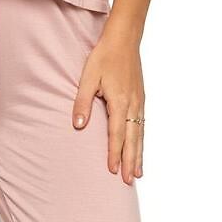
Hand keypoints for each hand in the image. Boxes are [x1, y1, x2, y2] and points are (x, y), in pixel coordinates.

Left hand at [71, 26, 144, 182]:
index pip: (116, 133)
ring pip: (140, 134)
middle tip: (130, 181)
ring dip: (139, 154)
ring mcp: (139, 102)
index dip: (115, 153)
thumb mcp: (88, 78)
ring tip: (138, 173)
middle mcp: (132, 104)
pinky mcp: (140, 98)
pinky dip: (142, 140)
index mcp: (119, 100)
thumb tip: (78, 125)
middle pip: (133, 139)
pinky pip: (142, 125)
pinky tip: (140, 149)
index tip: (113, 171)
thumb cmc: (104, 57)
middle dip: (131, 161)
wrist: (124, 40)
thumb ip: (83, 102)